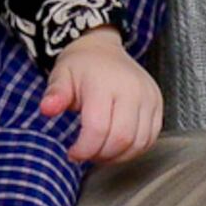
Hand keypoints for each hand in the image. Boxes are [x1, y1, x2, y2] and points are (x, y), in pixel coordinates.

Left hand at [41, 30, 161, 163]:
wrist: (102, 49)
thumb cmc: (81, 66)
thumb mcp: (61, 76)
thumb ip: (55, 94)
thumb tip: (47, 108)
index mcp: (104, 83)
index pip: (98, 128)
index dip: (84, 149)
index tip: (73, 153)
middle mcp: (132, 89)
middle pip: (121, 138)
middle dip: (101, 154)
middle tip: (87, 153)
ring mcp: (148, 96)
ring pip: (138, 142)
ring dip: (118, 156)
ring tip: (101, 151)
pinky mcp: (158, 103)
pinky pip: (151, 137)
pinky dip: (134, 149)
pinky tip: (118, 147)